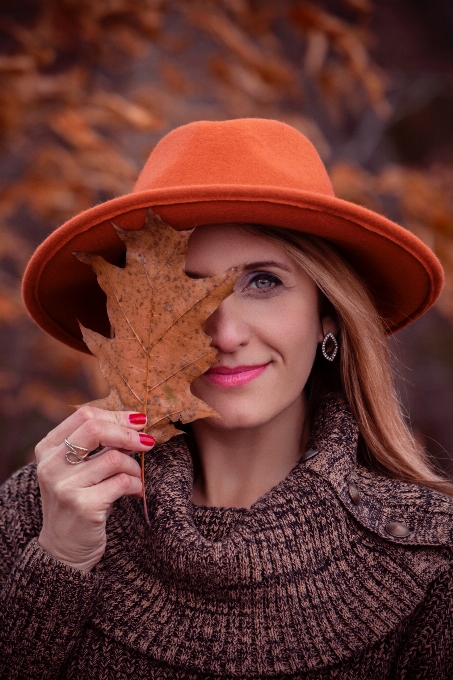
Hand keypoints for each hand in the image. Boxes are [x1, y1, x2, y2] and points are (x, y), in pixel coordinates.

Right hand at [36, 407, 154, 571]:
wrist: (63, 550)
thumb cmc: (77, 501)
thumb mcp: (74, 470)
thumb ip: (94, 445)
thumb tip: (134, 421)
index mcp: (48, 449)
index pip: (84, 415)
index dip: (116, 415)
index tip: (137, 421)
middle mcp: (51, 465)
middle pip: (96, 429)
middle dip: (128, 433)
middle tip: (147, 441)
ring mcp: (65, 486)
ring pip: (114, 458)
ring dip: (134, 467)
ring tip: (135, 477)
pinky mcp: (83, 506)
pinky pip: (122, 482)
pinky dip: (136, 485)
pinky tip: (136, 491)